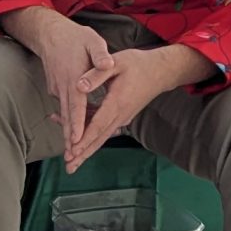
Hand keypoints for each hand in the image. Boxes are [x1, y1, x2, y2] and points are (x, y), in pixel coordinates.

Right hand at [0, 8, 114, 167]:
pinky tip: (72, 135)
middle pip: (67, 117)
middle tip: (71, 158)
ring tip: (71, 154)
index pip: (76, 103)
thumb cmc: (75, 37)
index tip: (76, 139)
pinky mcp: (57, 89)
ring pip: (64, 116)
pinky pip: (64, 109)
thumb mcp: (91, 40)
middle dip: (69, 139)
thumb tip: (108, 64)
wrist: (50, 34)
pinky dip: (67, 123)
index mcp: (74, 76)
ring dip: (67, 135)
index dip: (76, 122)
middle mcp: (64, 86)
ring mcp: (58, 89)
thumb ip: (100, 53)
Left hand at [67, 42, 212, 172]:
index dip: (84, 138)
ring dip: (86, 150)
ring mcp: (122, 117)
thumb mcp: (117, 62)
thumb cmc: (137, 64)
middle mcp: (121, 115)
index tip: (73, 150)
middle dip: (83, 154)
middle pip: (99, 138)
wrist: (160, 71)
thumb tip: (78, 86)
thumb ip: (97, 74)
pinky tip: (76, 138)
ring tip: (72, 162)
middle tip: (69, 168)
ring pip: (102, 137)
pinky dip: (91, 136)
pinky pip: (104, 129)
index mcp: (118, 102)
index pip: (98, 124)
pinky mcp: (122, 116)